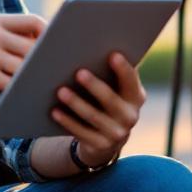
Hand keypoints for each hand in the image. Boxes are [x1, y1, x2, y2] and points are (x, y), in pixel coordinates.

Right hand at [0, 13, 45, 106]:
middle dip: (43, 61)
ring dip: (33, 78)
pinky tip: (24, 94)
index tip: (57, 47)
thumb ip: (14, 37)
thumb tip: (53, 44)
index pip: (34, 21)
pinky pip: (15, 84)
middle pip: (33, 47)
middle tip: (54, 71)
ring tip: (39, 84)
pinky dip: (21, 90)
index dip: (50, 34)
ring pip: (26, 68)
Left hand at [50, 51, 145, 166]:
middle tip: (79, 72)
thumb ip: (110, 73)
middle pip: (111, 100)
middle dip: (95, 86)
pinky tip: (55, 111)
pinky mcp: (101, 146)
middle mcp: (130, 116)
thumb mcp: (115, 89)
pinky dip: (67, 121)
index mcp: (136, 96)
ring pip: (94, 117)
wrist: (107, 138)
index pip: (131, 81)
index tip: (112, 54)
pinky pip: (81, 133)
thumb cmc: (107, 100)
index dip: (123, 69)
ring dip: (76, 103)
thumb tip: (93, 46)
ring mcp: (117, 134)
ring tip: (60, 90)